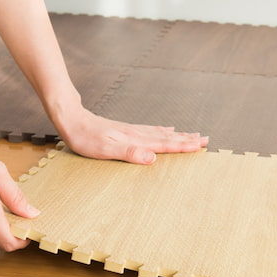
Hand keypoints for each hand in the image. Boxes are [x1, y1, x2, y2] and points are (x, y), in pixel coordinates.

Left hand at [57, 107, 208, 163]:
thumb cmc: (84, 137)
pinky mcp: (125, 129)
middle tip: (206, 140)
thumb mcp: (105, 149)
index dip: (183, 146)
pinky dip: (163, 131)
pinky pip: (151, 130)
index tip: (200, 146)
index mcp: (135, 140)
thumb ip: (129, 153)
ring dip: (179, 135)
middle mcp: (136, 134)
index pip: (164, 144)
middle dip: (187, 140)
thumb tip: (153, 158)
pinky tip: (167, 129)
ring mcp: (132, 131)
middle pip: (168, 137)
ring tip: (193, 135)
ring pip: (161, 133)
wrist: (71, 118)